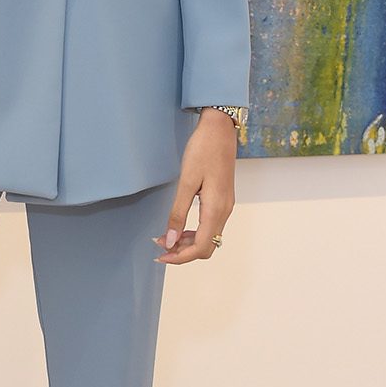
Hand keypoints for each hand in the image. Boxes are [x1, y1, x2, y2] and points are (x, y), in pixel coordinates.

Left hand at [153, 110, 237, 264]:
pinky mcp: (223, 200)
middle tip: (159, 246)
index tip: (160, 255)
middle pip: (206, 247)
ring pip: (208, 237)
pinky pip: (210, 226)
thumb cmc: (203, 150)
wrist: (219, 129)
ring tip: (165, 237)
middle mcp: (224, 211)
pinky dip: (194, 232)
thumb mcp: (186, 181)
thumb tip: (169, 240)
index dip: (180, 257)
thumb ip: (178, 213)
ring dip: (187, 242)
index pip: (200, 247)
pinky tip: (179, 226)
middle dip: (183, 252)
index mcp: (216, 209)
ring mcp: (226, 206)